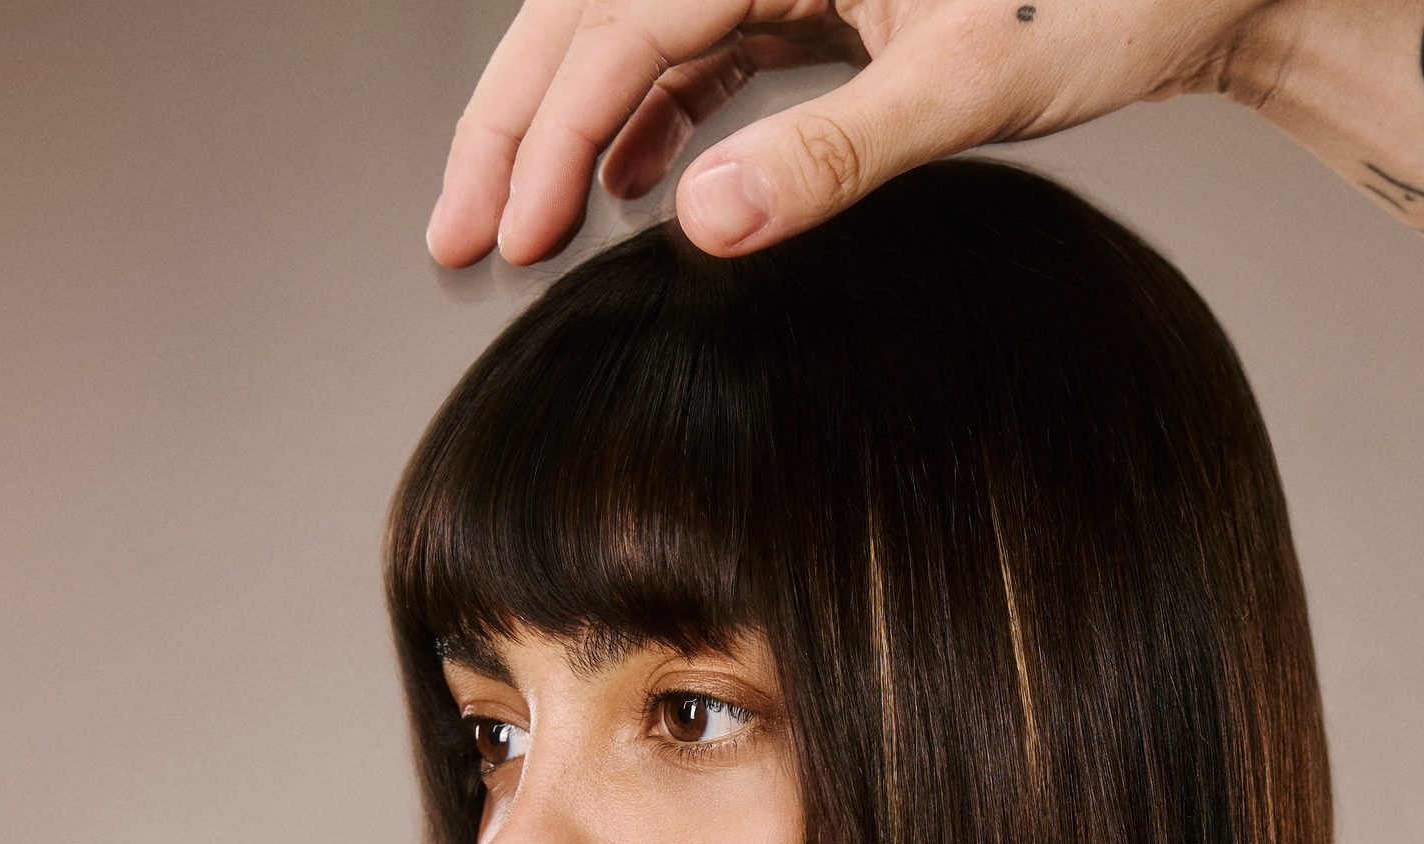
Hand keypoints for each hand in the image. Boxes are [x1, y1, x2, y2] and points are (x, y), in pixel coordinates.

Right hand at [426, 0, 1297, 265]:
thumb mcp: (968, 85)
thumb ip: (832, 156)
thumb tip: (692, 222)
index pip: (613, 23)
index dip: (544, 135)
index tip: (500, 240)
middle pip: (590, 13)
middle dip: (517, 127)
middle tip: (456, 237)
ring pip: (631, 30)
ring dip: (570, 125)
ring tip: (519, 226)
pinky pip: (700, 44)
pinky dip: (654, 114)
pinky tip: (633, 185)